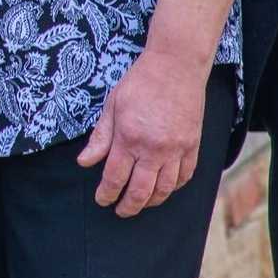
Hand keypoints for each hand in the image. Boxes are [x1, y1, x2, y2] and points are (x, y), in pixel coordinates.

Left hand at [77, 46, 208, 217]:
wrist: (176, 66)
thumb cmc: (140, 83)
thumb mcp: (112, 106)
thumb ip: (100, 138)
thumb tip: (85, 162)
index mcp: (129, 138)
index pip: (115, 178)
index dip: (106, 194)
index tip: (102, 200)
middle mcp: (153, 148)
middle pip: (140, 191)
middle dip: (128, 206)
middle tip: (120, 210)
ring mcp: (176, 149)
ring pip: (164, 189)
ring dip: (151, 202)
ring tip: (141, 204)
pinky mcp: (193, 145)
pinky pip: (184, 176)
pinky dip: (173, 187)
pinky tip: (164, 188)